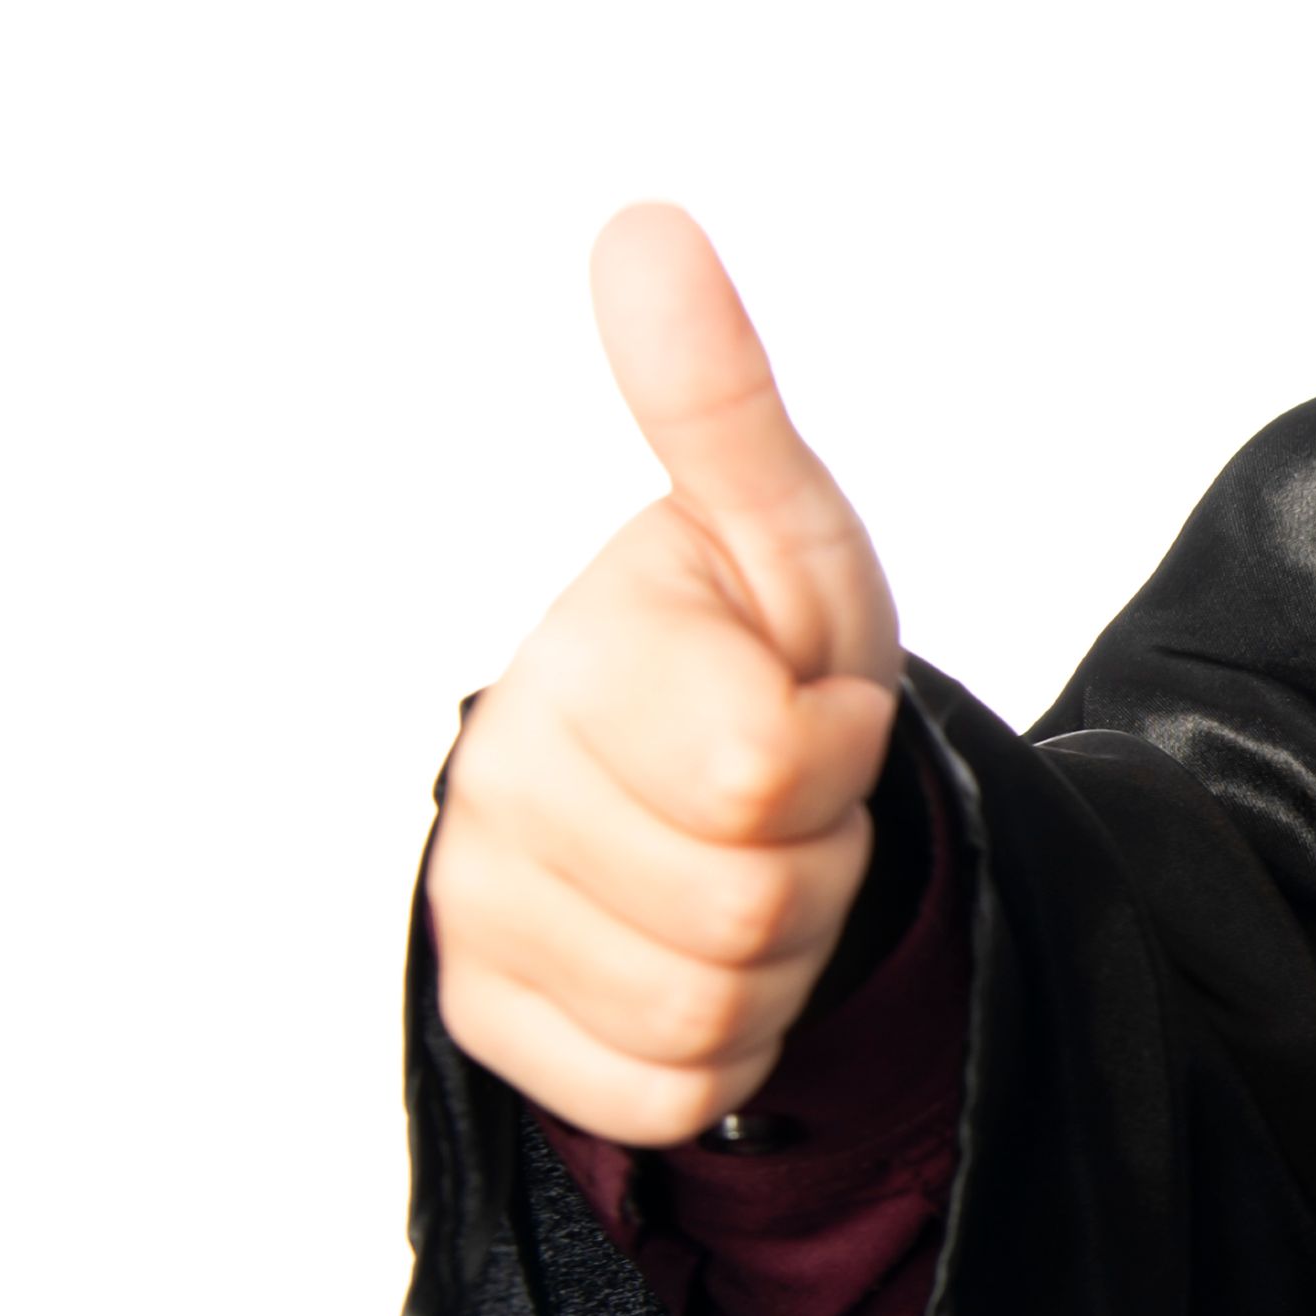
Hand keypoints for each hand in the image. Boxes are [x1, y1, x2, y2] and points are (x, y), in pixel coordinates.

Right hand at [422, 204, 904, 1145]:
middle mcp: (490, 776)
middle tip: (789, 802)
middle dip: (819, 862)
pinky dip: (730, 1049)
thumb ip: (717, 402)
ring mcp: (476, 905)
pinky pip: (668, 1092)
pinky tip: (698, 956)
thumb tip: (645, 223)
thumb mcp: (784, 535)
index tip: (808, 698)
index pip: (771, 771)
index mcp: (573, 652)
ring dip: (784, 957)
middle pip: (748, 908)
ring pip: (714, 1016)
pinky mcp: (489, 1021)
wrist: (712, 787)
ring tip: (749, 866)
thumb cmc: (765, 649)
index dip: (839, 745)